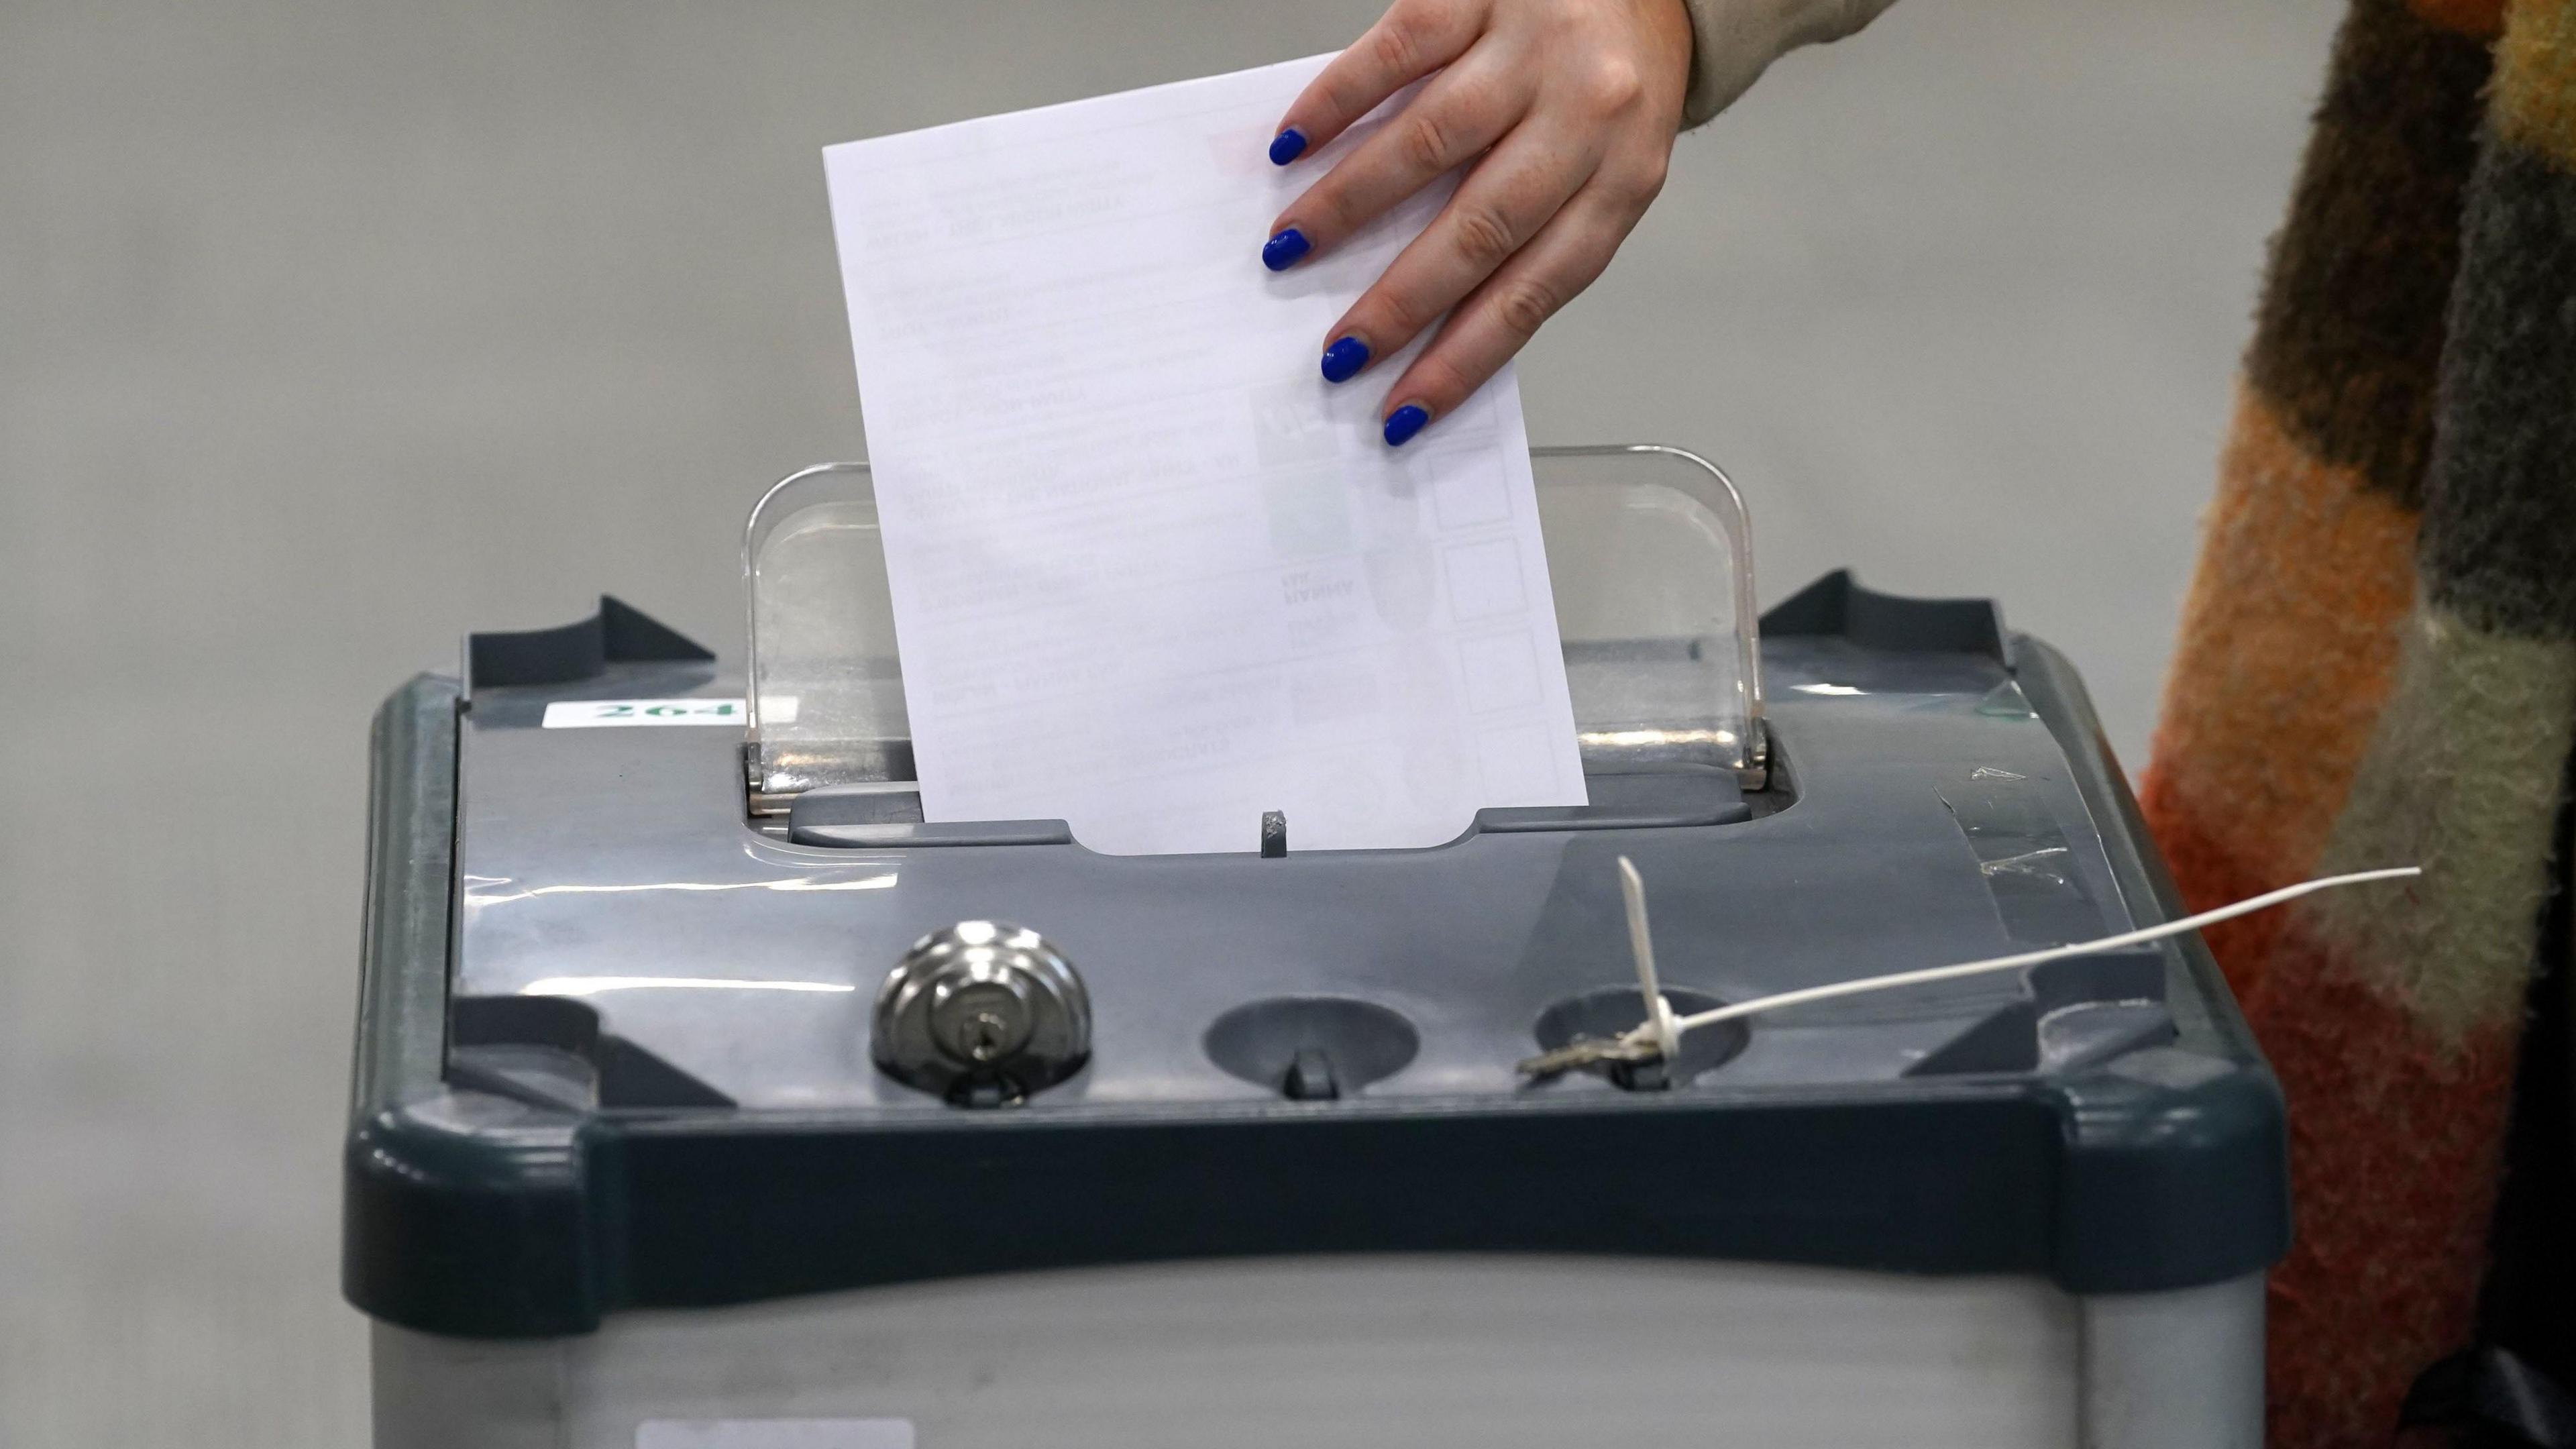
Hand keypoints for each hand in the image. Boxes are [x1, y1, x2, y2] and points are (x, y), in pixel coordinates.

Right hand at [1262, 0, 1694, 445]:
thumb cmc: (1608, 73)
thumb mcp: (1599, 159)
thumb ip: (1531, 223)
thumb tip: (1425, 313)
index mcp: (1623, 176)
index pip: (1534, 289)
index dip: (1463, 357)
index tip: (1402, 409)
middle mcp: (1589, 111)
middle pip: (1481, 228)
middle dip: (1399, 303)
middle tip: (1339, 350)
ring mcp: (1534, 45)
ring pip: (1429, 143)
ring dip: (1347, 206)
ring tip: (1291, 248)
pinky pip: (1397, 51)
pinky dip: (1337, 104)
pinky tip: (1295, 145)